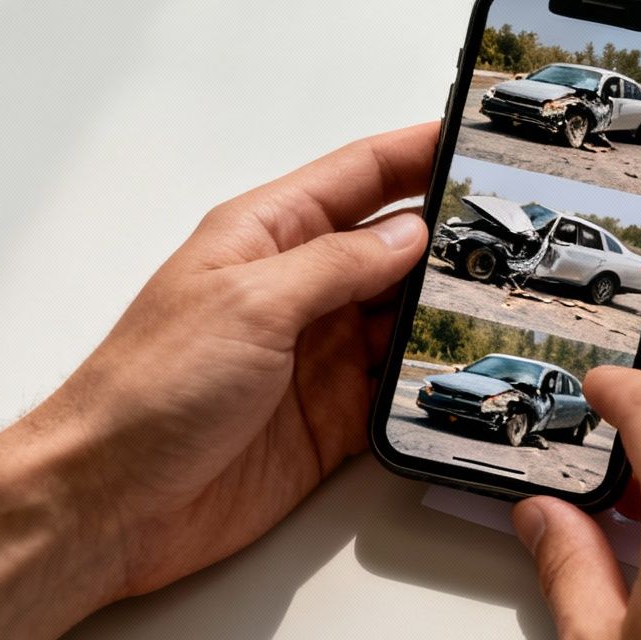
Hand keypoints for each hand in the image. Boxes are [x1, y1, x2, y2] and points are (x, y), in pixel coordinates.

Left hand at [46, 125, 640, 599]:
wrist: (109, 503)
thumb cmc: (148, 390)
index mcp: (266, 236)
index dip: (421, 151)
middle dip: (461, 237)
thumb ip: (338, 265)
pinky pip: (402, 391)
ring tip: (524, 300)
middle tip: (531, 227)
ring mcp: (318, 354)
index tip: (481, 136)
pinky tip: (481, 374)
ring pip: (408, 319)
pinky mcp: (332, 419)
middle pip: (398, 248)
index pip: (361, 174)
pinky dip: (440, 383)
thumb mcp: (249, 302)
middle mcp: (298, 288)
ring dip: (457, 312)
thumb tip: (411, 235)